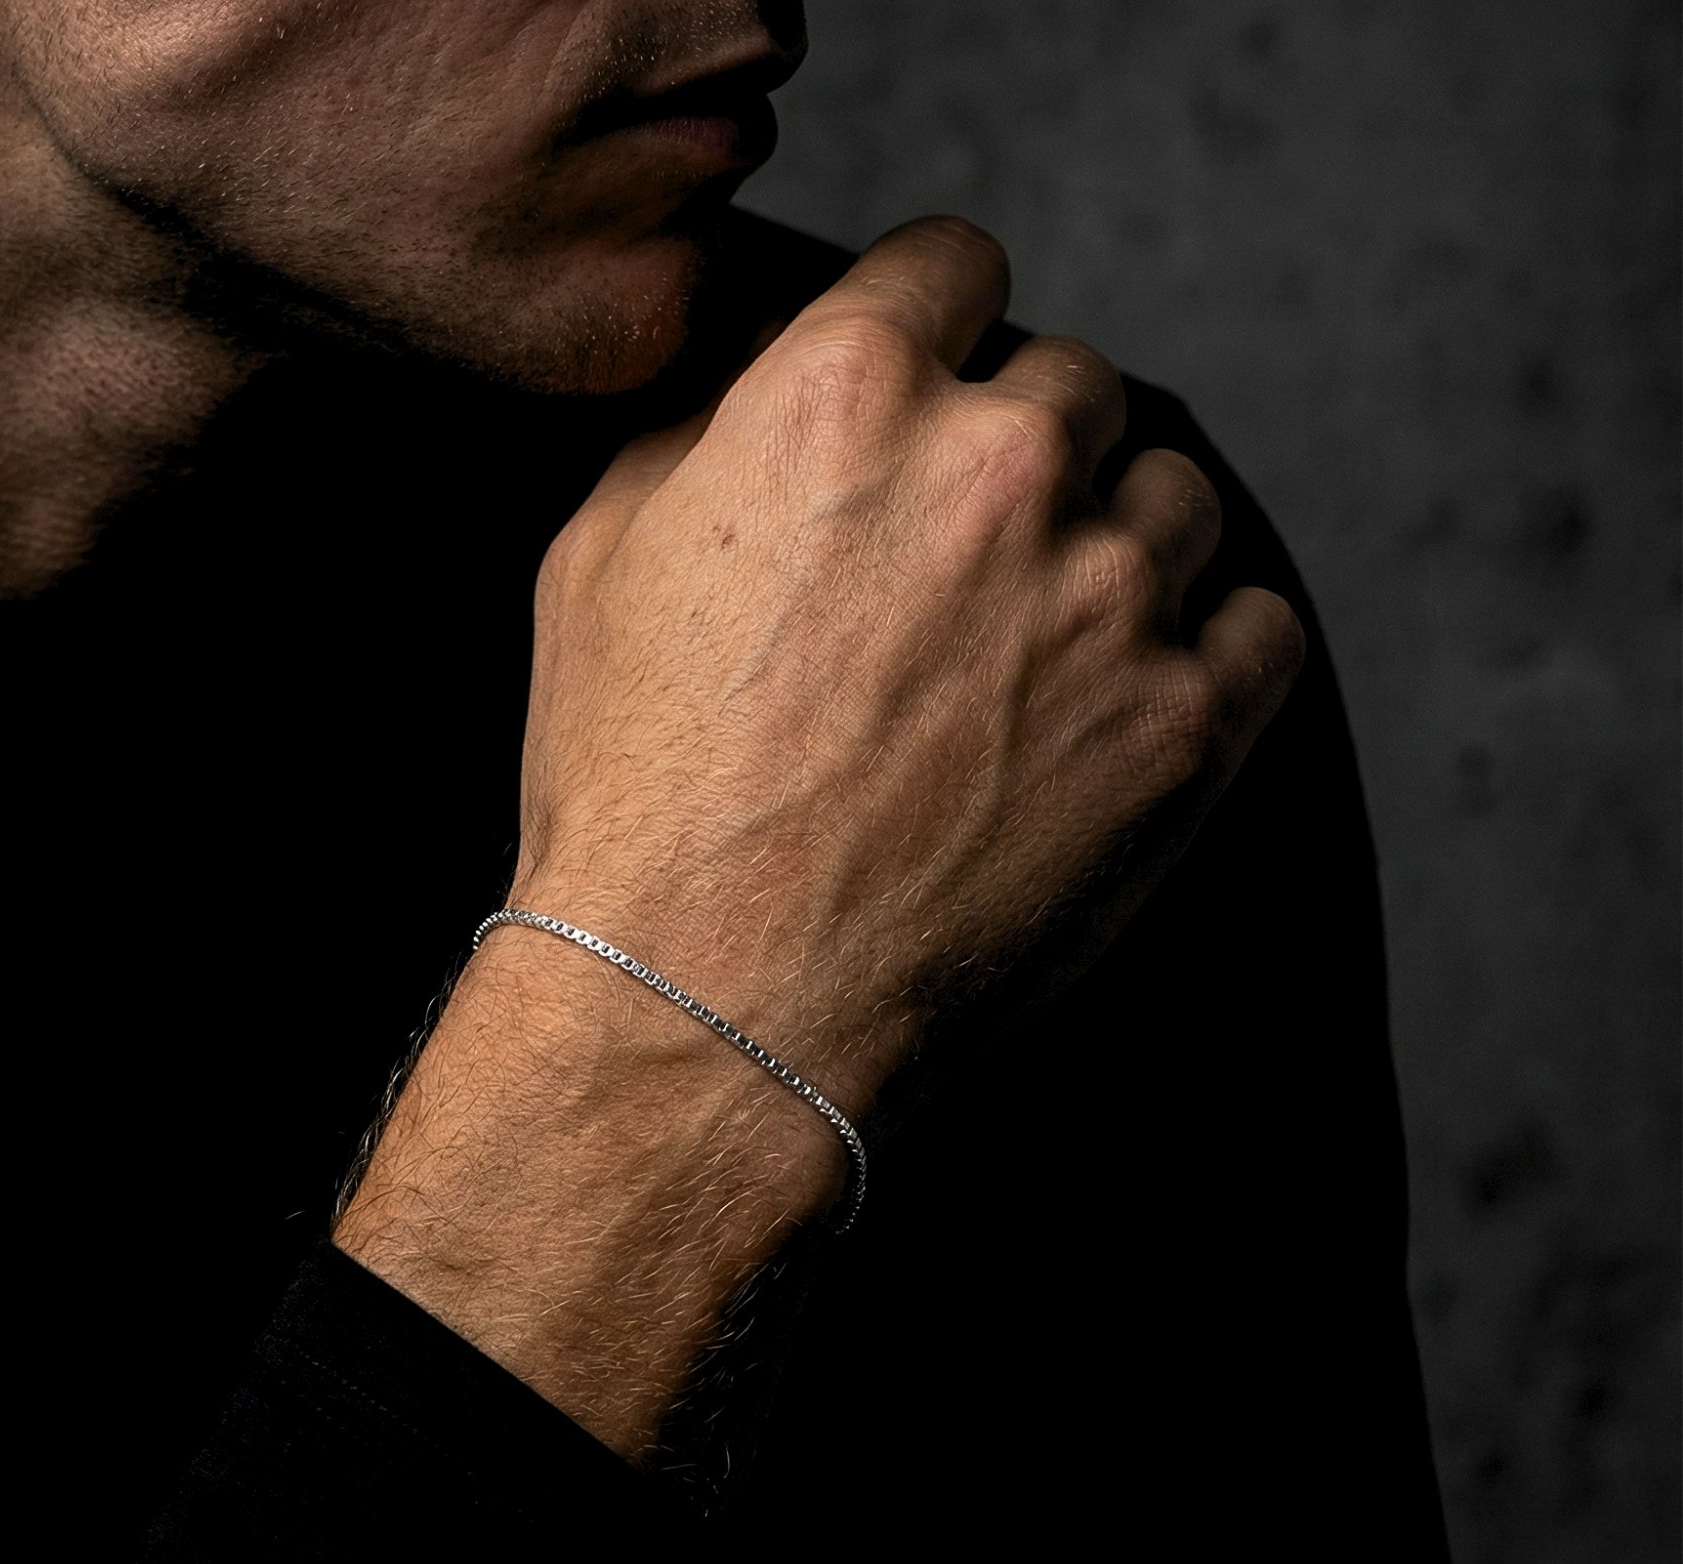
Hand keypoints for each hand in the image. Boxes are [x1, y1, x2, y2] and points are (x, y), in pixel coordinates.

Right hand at [513, 215, 1302, 1113]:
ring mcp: (1110, 600)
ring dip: (1118, 546)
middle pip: (1072, 386)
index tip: (941, 376)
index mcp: (846, 398)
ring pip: (1174, 496)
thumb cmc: (636, 802)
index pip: (954, 262)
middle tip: (964, 561)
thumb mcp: (596, 566)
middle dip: (1020, 453)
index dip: (938, 319)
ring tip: (1041, 645)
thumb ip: (700, 428)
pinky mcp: (1185, 731)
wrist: (710, 1011)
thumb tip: (762, 375)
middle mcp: (998, 468)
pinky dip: (1208, 646)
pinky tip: (1132, 694)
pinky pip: (1258, 626)